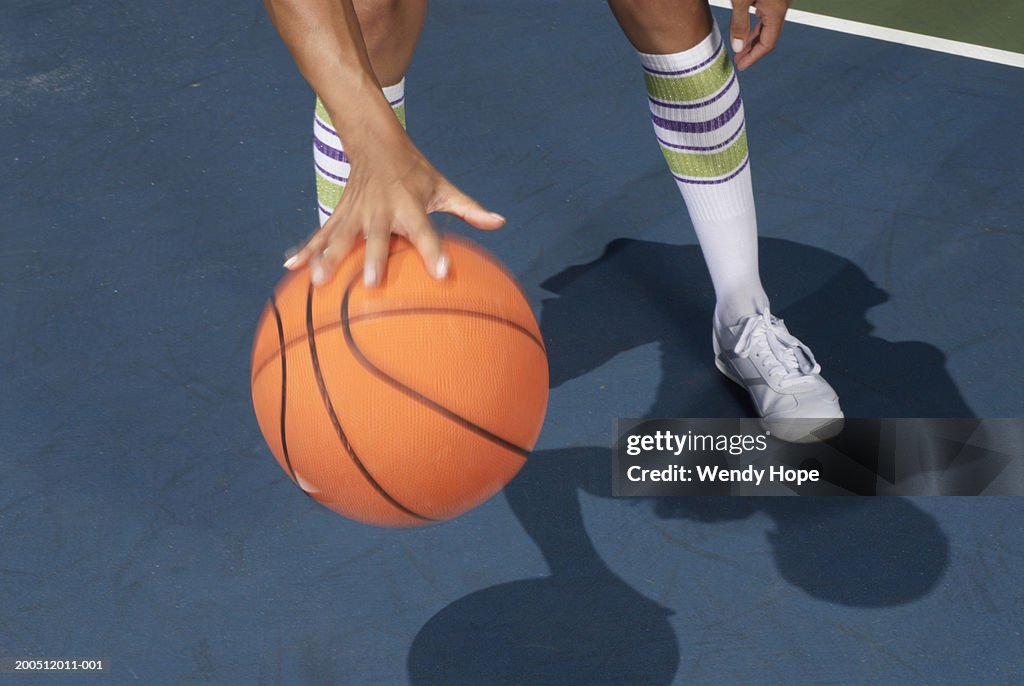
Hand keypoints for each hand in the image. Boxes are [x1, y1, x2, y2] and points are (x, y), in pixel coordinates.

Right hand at [284, 137, 504, 286]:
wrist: (375, 142)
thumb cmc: (416, 172)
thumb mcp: (443, 187)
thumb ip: (470, 209)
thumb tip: (500, 223)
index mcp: (410, 206)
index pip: (425, 232)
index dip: (434, 252)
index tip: (443, 273)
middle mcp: (381, 211)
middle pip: (376, 239)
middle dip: (373, 260)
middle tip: (370, 284)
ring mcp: (356, 213)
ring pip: (340, 237)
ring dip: (327, 257)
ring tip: (318, 280)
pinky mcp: (339, 214)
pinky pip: (320, 234)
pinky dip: (304, 250)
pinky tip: (289, 268)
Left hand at [729, 0, 790, 70]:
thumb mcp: (740, 0)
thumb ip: (739, 24)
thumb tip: (738, 47)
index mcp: (776, 11)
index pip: (767, 44)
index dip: (753, 57)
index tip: (742, 66)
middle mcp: (782, 7)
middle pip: (768, 37)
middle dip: (752, 50)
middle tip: (738, 60)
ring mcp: (780, 2)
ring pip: (768, 26)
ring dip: (753, 38)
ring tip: (740, 47)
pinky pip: (767, 15)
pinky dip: (757, 26)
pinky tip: (748, 28)